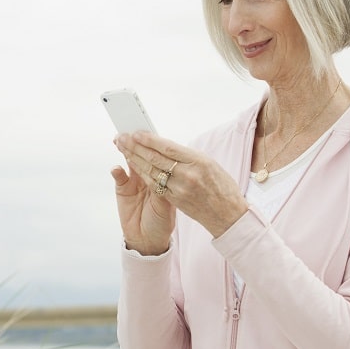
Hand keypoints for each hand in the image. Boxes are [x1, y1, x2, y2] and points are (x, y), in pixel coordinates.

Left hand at [114, 132, 247, 239]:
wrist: (227, 215)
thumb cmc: (222, 187)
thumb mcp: (210, 164)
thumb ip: (188, 156)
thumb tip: (166, 146)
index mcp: (199, 162)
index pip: (168, 147)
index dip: (150, 139)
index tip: (136, 132)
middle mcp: (188, 175)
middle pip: (156, 158)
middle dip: (136, 146)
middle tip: (122, 137)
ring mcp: (179, 189)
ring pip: (151, 171)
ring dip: (134, 158)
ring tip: (122, 148)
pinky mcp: (174, 201)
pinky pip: (154, 184)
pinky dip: (142, 173)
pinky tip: (133, 165)